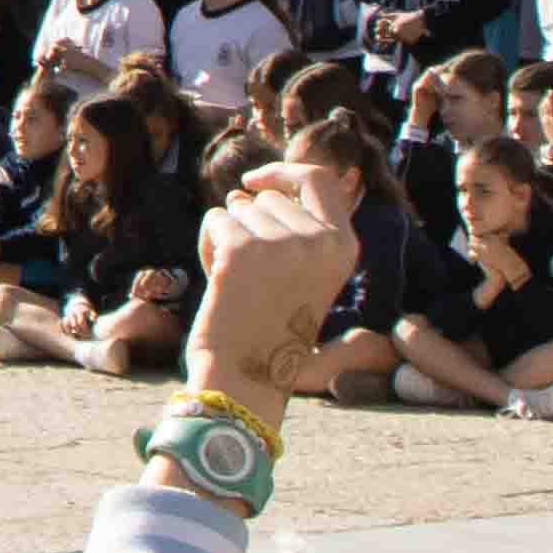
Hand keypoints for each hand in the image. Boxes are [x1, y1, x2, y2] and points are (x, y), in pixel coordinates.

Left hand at [190, 189, 345, 410]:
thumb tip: (264, 184)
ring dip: (229, 237)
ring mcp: (282, 243)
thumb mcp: (306, 276)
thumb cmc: (269, 330)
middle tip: (252, 277)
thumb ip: (300, 231)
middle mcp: (319, 241)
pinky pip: (215, 220)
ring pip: (238, 208)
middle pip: (269, 198)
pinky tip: (220, 281)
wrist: (245, 378)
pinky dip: (209, 245)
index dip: (283, 173)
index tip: (254, 180)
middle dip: (250, 225)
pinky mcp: (242, 249)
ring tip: (239, 283)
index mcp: (344, 247)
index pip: (318, 180)